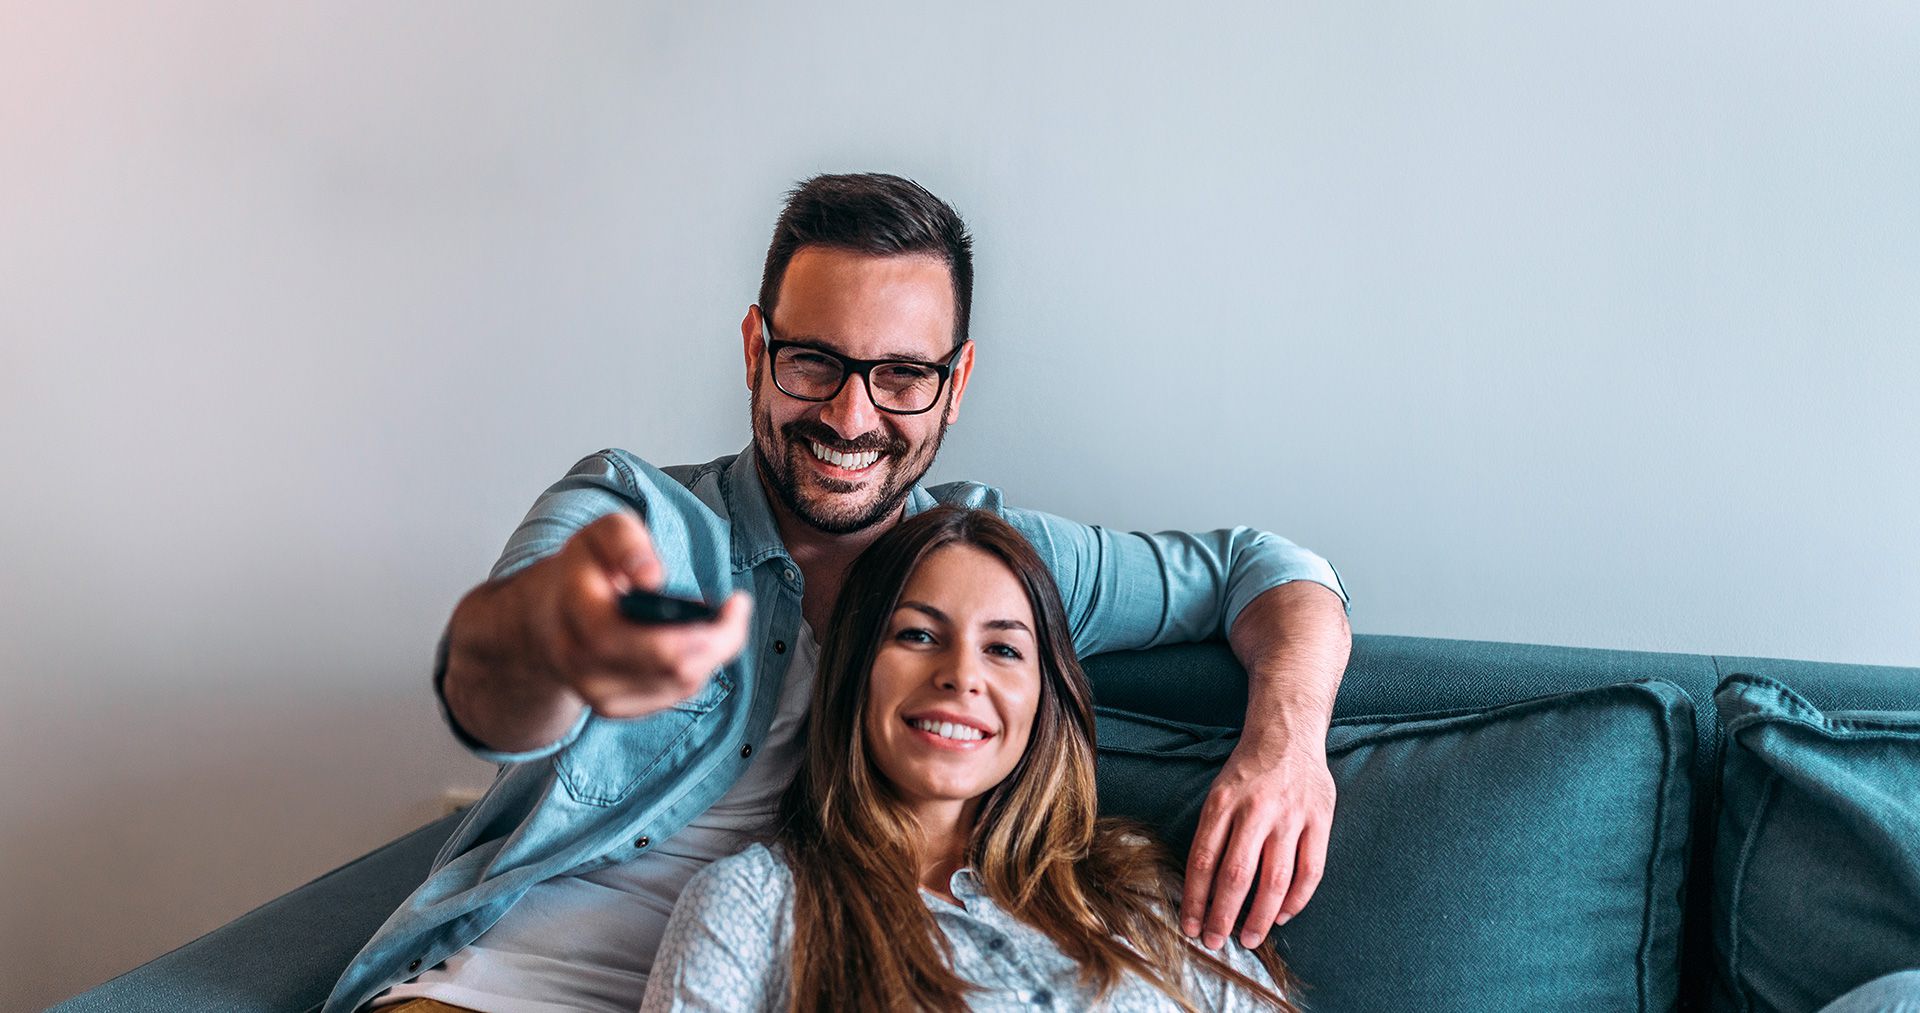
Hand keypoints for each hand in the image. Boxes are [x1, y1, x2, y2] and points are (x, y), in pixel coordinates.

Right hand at [514, 511, 752, 717]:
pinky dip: (697, 668)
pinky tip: (696, 642)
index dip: (698, 628)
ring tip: (717, 620)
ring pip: (679, 684)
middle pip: (671, 668)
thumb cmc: (587, 569)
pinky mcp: (615, 709)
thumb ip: (626, 543)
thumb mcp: (602, 534)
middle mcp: (579, 662)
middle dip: (718, 641)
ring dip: (711, 653)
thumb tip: (652, 578)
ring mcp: (595, 693)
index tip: (737, 600)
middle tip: (737, 611)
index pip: (643, 638)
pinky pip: (674, 695)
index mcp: (575, 611)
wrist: (550, 615)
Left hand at [1180, 739, 1334, 949]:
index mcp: (1223, 802)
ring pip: (1275, 879)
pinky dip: (1296, 900)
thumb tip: (1203, 889)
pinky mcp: (1320, 819)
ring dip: (1260, 917)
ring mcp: (1291, 815)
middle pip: (1236, 875)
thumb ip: (1214, 834)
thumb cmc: (1247, 772)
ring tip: (1250, 939)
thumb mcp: (1218, 792)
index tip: (1189, 926)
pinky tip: (1282, 915)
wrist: (1288, 733)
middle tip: (1215, 941)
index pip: (1203, 860)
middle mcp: (1256, 809)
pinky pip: (1310, 871)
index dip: (1195, 899)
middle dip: (1223, 916)